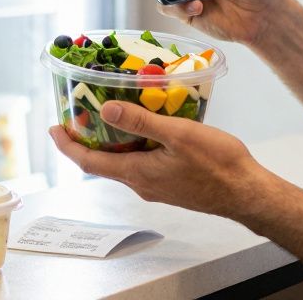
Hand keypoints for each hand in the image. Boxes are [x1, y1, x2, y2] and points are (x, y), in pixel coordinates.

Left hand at [49, 101, 268, 216]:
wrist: (248, 192)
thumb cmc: (218, 165)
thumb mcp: (178, 135)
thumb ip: (141, 122)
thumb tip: (106, 109)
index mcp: (138, 173)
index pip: (89, 162)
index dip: (67, 146)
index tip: (54, 128)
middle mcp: (142, 183)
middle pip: (103, 162)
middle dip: (88, 139)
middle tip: (80, 114)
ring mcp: (157, 185)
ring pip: (124, 161)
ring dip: (113, 140)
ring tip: (112, 113)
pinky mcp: (171, 183)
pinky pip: (142, 162)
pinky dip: (135, 144)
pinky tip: (147, 127)